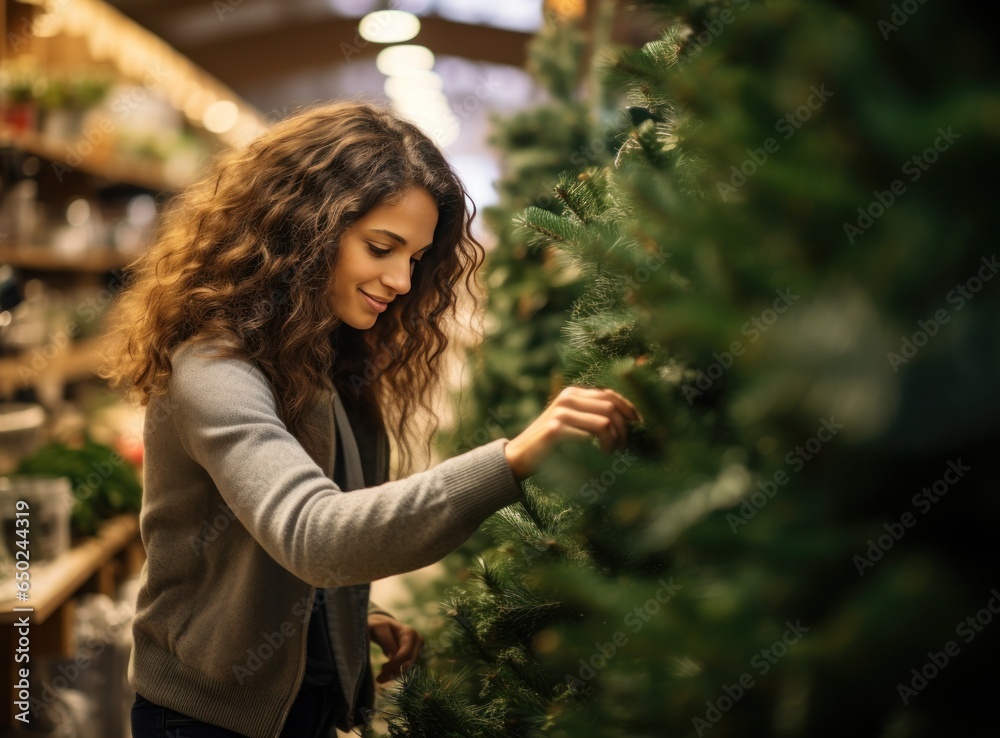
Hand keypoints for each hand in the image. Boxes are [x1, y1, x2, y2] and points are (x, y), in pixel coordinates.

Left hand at [367, 613, 423, 683]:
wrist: (383, 627)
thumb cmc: (379, 626)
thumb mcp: (378, 629)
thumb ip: (386, 640)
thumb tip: (393, 655)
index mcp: (411, 633)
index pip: (407, 653)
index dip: (395, 663)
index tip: (382, 668)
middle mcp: (418, 642)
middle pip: (409, 663)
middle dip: (394, 671)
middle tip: (379, 678)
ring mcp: (418, 651)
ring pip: (408, 669)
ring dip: (394, 675)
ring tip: (380, 678)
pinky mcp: (414, 658)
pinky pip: (406, 670)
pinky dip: (395, 674)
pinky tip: (384, 677)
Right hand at [504, 386, 642, 480]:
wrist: (519, 457)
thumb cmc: (551, 444)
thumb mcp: (572, 423)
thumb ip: (593, 415)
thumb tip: (629, 420)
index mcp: (573, 393)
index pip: (610, 395)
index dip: (629, 409)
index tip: (639, 426)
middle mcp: (567, 398)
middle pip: (611, 407)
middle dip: (624, 430)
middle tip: (623, 449)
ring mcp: (561, 412)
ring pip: (605, 422)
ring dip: (614, 441)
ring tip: (610, 454)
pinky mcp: (555, 429)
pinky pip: (590, 436)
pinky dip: (600, 449)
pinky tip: (599, 458)